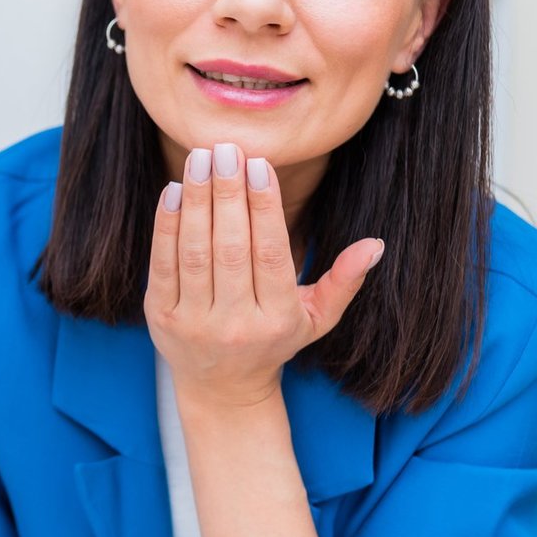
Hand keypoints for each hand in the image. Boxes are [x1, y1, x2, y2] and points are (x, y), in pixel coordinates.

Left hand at [145, 142, 383, 407]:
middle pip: (230, 248)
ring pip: (194, 252)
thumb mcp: (317, 319)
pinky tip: (174, 190)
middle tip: (226, 149)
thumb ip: (344, 281)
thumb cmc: (274, 340)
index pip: (271, 255)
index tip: (259, 164)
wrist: (221, 387)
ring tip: (200, 158)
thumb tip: (376, 243)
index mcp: (278, 320)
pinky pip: (163, 263)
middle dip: (228, 193)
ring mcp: (194, 322)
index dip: (264, 208)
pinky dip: (167, 225)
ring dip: (196, 200)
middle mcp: (235, 324)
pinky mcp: (160, 317)